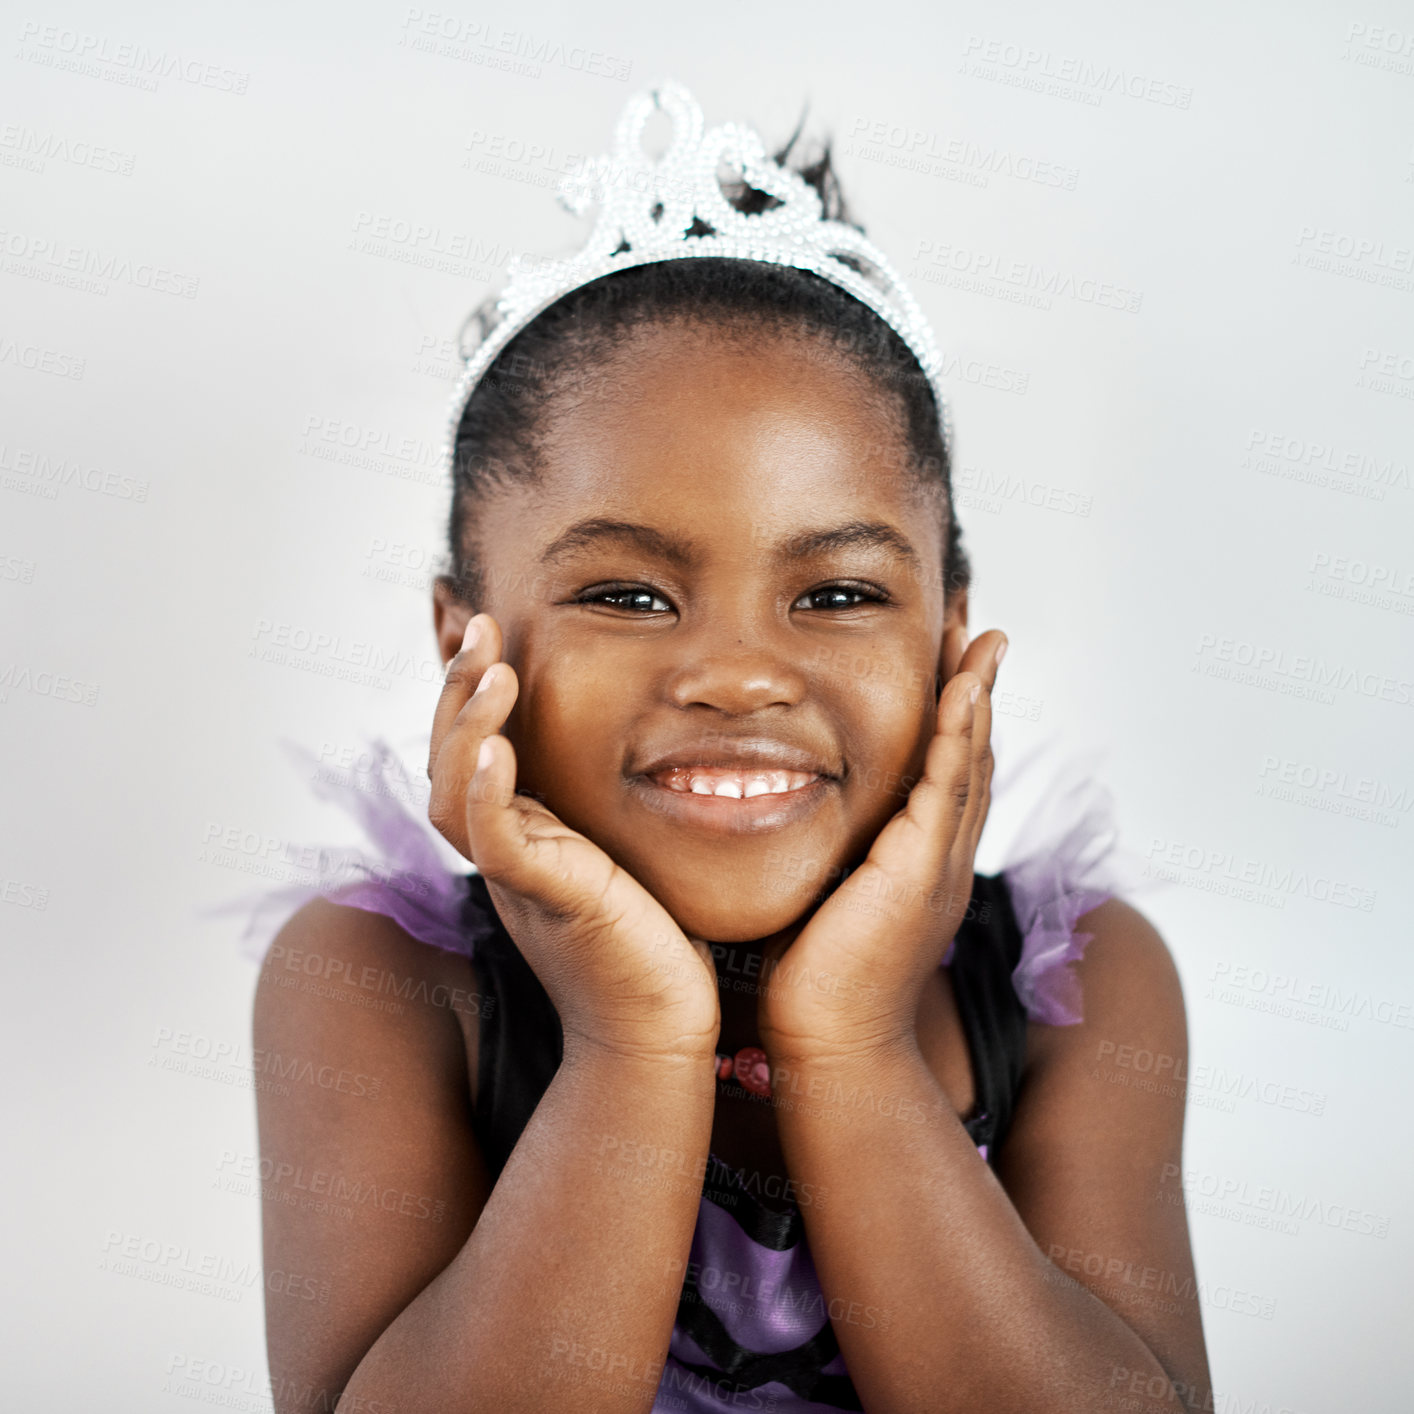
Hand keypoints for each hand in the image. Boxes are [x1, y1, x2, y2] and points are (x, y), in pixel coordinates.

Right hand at [426, 614, 720, 1061]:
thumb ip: (622, 804)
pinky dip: (487, 793)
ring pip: (452, 794)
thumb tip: (663, 743)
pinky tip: (498, 749)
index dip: (474, 690)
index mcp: (527, 837)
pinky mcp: (545, 902)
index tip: (493, 629)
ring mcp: (517, 879)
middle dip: (458, 687)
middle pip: (449, 759)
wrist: (663, 1030)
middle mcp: (508, 853)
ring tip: (491, 664)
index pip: (479, 749)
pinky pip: (493, 842)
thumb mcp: (634, 852)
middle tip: (478, 623)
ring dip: (467, 724)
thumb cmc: (661, 944)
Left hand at [758, 630, 1007, 1063]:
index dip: (951, 715)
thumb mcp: (817, 895)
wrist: (827, 1047)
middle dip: (975, 690)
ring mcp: (939, 864)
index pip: (942, 773)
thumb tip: (771, 810)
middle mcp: (940, 859)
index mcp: (918, 863)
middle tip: (980, 629)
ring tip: (984, 638)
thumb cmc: (809, 983)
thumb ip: (817, 853)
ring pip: (969, 763)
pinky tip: (965, 687)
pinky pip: (949, 788)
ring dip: (978, 696)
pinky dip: (960, 734)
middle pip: (970, 757)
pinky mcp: (922, 871)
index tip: (945, 659)